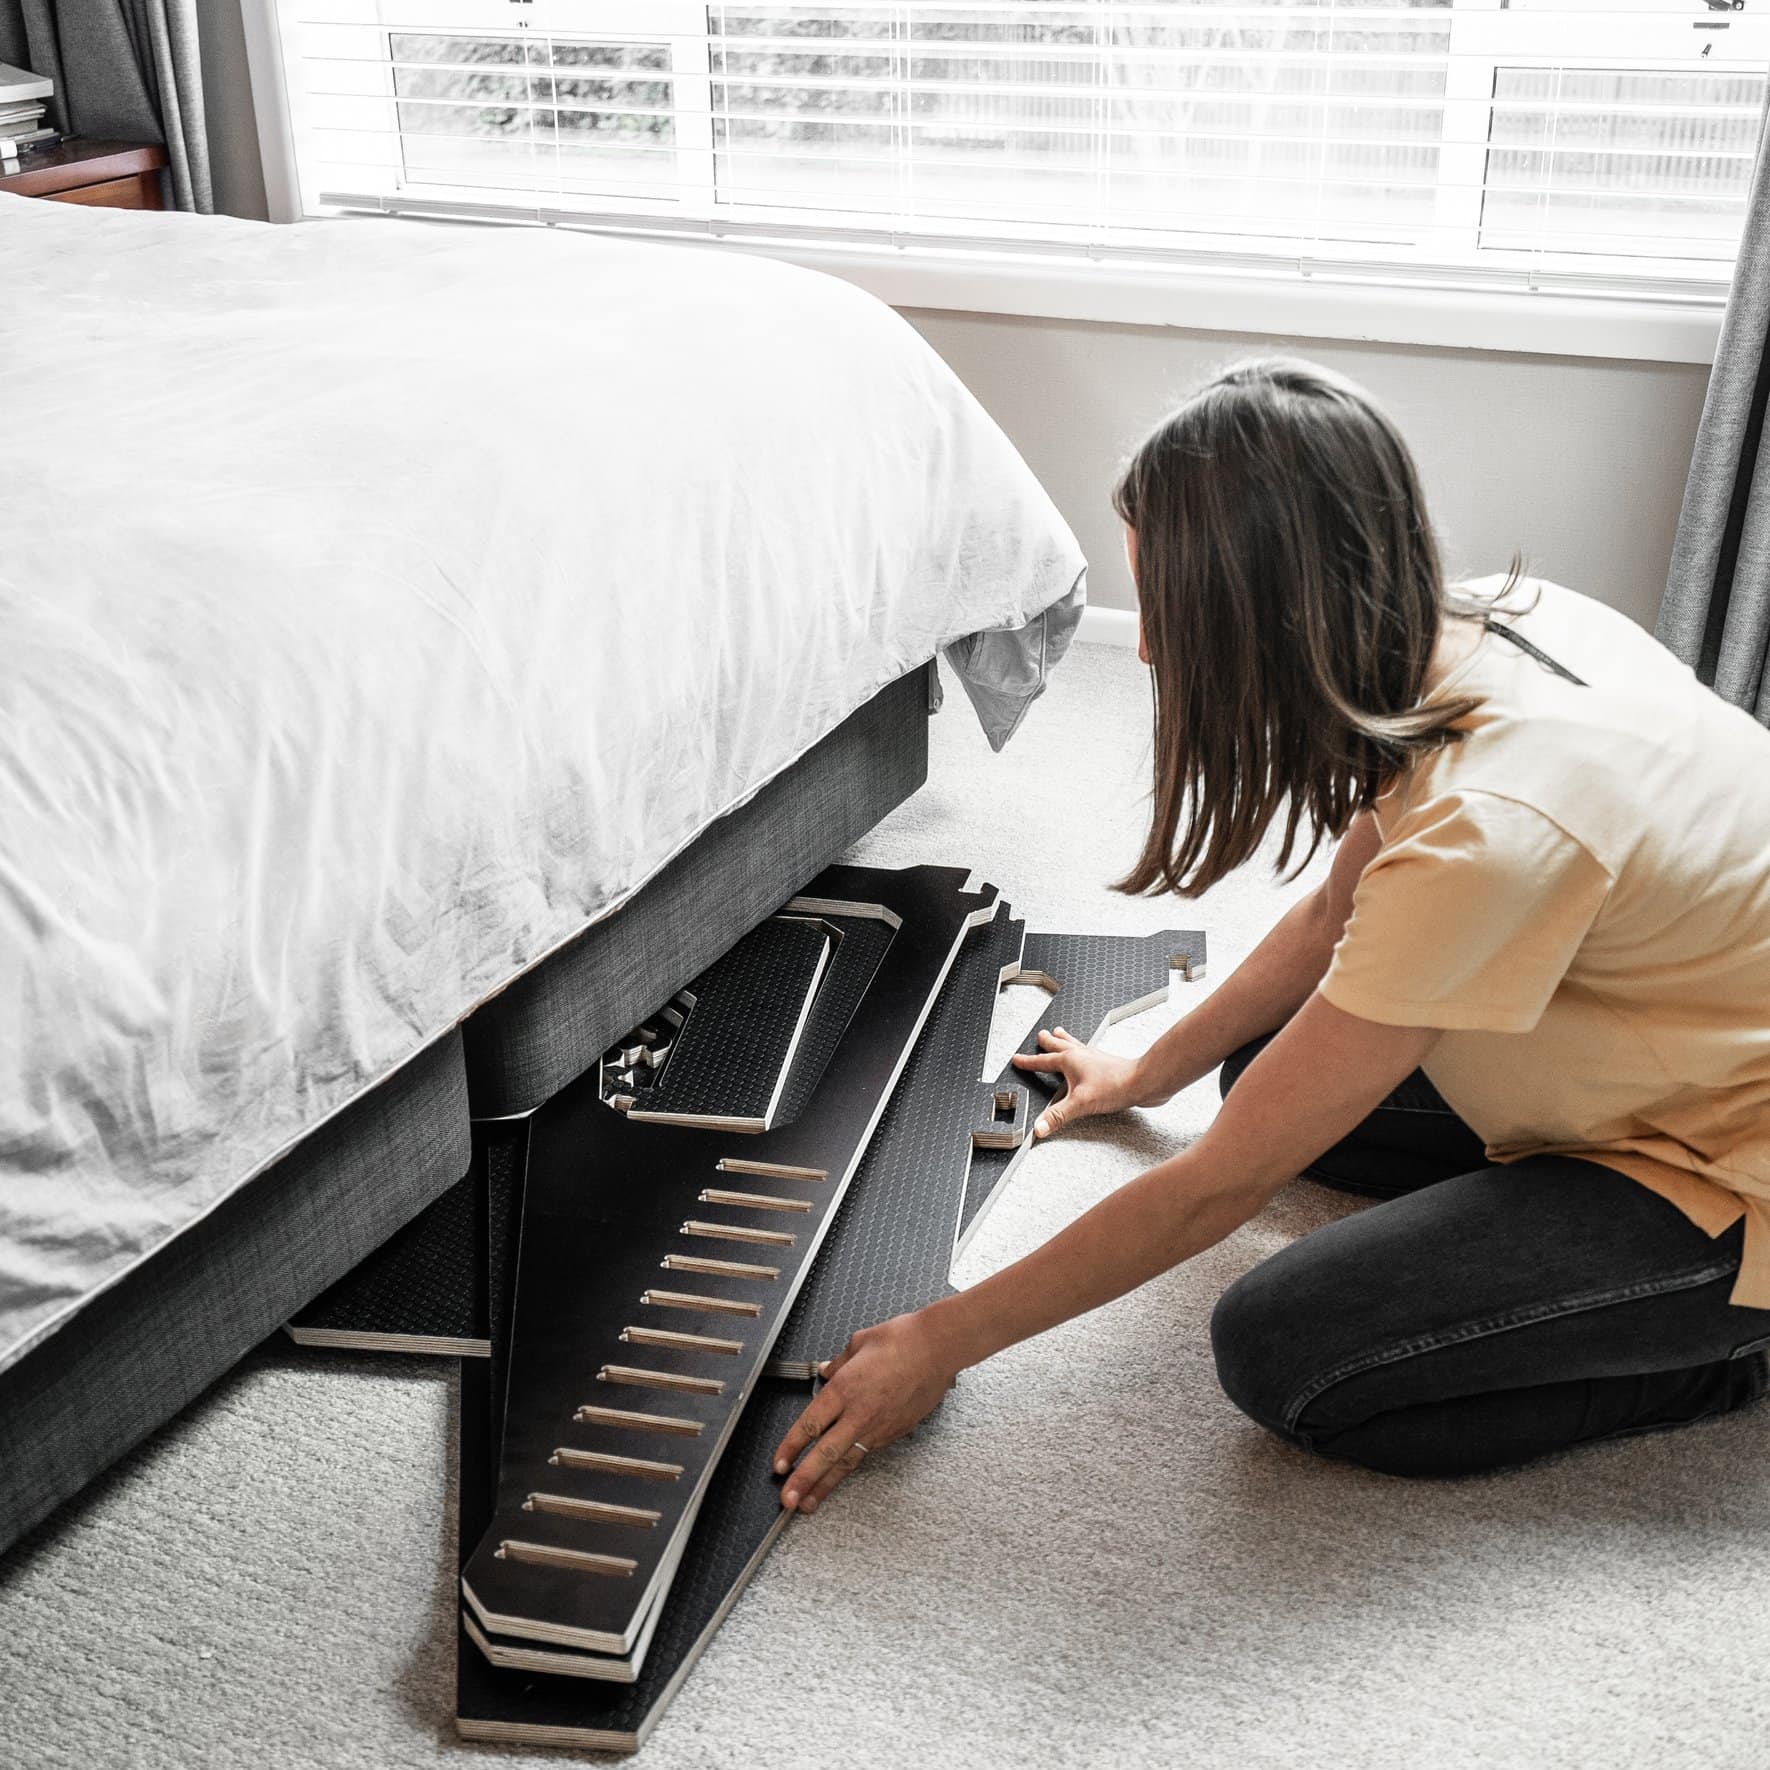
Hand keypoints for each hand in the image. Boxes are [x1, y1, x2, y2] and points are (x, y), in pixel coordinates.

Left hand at [771, 1311, 957, 1513]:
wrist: (939, 1348)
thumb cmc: (902, 1339)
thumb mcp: (859, 1342)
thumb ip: (838, 1363)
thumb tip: (825, 1371)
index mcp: (844, 1389)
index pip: (809, 1426)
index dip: (790, 1448)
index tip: (779, 1464)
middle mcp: (859, 1414)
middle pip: (824, 1455)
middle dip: (803, 1480)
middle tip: (787, 1500)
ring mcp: (879, 1427)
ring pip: (847, 1462)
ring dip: (825, 1485)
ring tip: (809, 1504)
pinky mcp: (895, 1432)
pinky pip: (867, 1452)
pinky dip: (851, 1466)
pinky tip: (841, 1475)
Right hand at [1011, 1027, 1142, 1138]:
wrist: (1143, 1082)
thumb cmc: (1115, 1086)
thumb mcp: (1080, 1104)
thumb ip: (1057, 1116)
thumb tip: (1038, 1127)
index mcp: (1070, 1060)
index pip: (1043, 1061)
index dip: (1028, 1061)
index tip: (1017, 1059)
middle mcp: (1081, 1055)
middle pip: (1059, 1045)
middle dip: (1048, 1042)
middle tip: (1041, 1035)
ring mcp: (1095, 1058)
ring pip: (1075, 1045)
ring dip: (1065, 1040)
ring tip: (1060, 1034)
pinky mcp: (1107, 1065)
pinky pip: (1088, 1052)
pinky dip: (1082, 1050)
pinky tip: (1087, 1056)